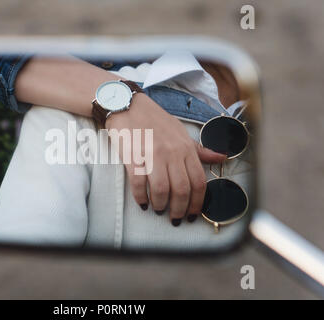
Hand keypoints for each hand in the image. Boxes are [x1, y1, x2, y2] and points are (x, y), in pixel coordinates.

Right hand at [105, 93, 226, 224]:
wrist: (127, 105)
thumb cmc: (155, 120)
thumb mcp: (180, 132)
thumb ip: (200, 149)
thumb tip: (222, 158)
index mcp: (185, 148)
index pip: (199, 181)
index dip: (197, 203)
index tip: (192, 214)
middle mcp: (172, 152)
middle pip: (181, 190)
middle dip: (179, 209)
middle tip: (174, 218)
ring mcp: (151, 154)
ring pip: (161, 190)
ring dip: (160, 205)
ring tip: (158, 209)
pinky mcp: (132, 157)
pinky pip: (139, 184)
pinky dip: (141, 197)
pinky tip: (142, 202)